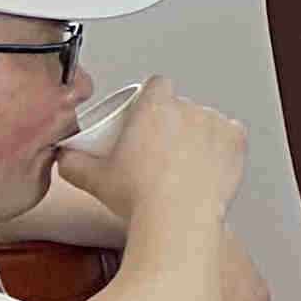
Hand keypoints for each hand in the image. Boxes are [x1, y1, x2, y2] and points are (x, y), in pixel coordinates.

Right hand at [59, 81, 244, 222]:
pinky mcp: (237, 141)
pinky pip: (232, 133)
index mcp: (154, 108)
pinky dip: (224, 144)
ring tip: (185, 160)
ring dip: (199, 132)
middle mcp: (188, 109)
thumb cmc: (140, 197)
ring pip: (207, 120)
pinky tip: (212, 158)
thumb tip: (63, 156)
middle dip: (173, 121)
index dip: (154, 95)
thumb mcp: (93, 178)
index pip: (158, 83)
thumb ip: (72, 162)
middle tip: (162, 147)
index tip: (148, 112)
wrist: (179, 217)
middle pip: (181, 104)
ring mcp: (216, 123)